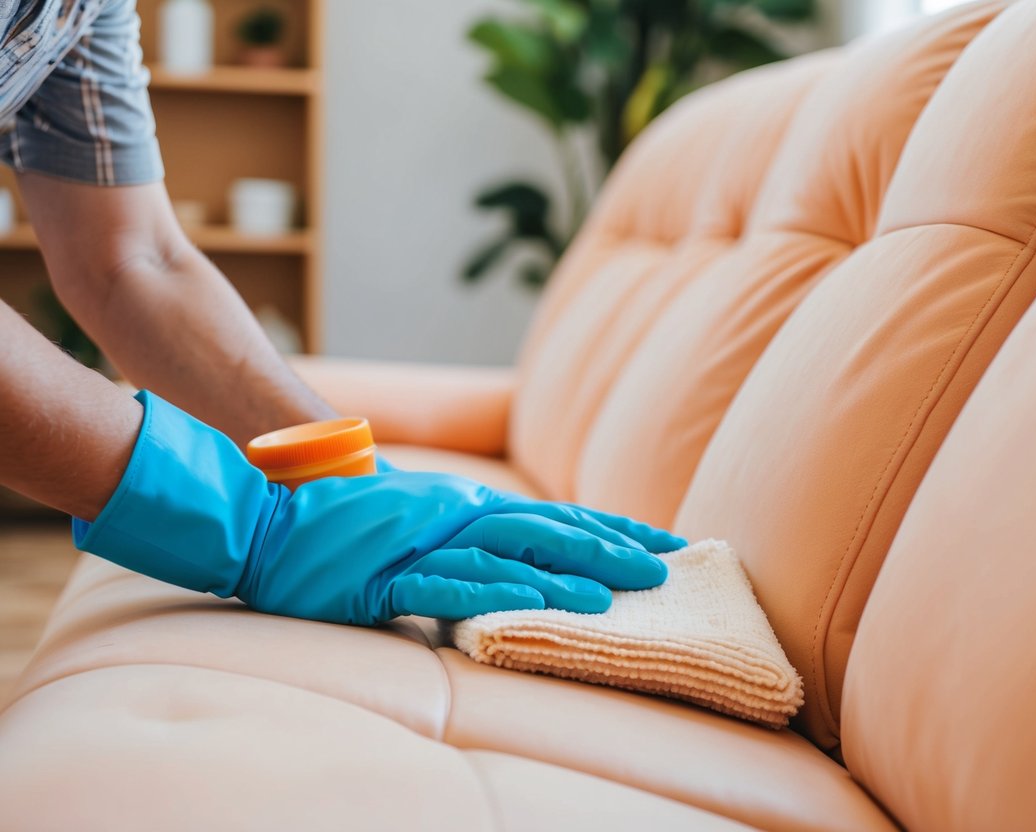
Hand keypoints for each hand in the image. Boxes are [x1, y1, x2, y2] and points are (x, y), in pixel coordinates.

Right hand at [74, 392, 685, 624]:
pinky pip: (446, 583)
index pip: (557, 516)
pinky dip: (495, 593)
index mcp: (469, 502)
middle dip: (611, 546)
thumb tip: (518, 556)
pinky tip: (530, 605)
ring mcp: (424, 538)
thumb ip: (469, 534)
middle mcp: (457, 512)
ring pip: (511, 552)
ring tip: (624, 589)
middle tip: (669, 566)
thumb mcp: (421, 519)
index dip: (613, 529)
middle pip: (548, 527)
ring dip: (569, 569)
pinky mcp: (386, 570)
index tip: (666, 544)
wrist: (267, 504)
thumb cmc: (344, 518)